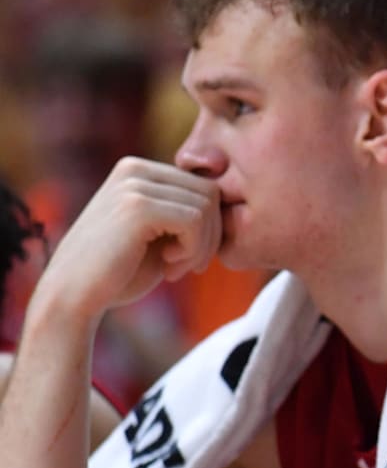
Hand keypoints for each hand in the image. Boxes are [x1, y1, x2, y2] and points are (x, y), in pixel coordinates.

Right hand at [34, 156, 220, 322]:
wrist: (73, 298)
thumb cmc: (119, 271)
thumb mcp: (159, 235)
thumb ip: (186, 213)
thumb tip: (232, 201)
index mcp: (138, 170)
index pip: (203, 186)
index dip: (209, 225)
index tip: (190, 256)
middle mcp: (134, 168)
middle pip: (210, 192)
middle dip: (210, 235)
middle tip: (188, 265)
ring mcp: (134, 185)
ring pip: (206, 207)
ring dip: (202, 245)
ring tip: (177, 268)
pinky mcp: (137, 207)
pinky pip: (194, 221)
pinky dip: (194, 250)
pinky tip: (170, 267)